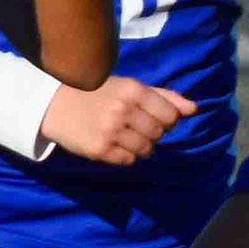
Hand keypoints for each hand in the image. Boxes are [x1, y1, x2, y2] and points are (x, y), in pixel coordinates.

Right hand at [41, 77, 198, 166]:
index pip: (170, 115)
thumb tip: (194, 109)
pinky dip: (126, 155)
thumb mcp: (129, 87)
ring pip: (146, 149)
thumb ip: (163, 97)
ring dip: (141, 145)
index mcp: (133, 90)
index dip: (166, 120)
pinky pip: (129, 160)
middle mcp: (123, 110)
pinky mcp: (100, 150)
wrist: (54, 104)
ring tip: (124, 135)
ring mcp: (111, 131)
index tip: (153, 117)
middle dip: (152, 132)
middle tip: (134, 125)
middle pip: (159, 133)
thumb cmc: (97, 92)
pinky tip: (113, 143)